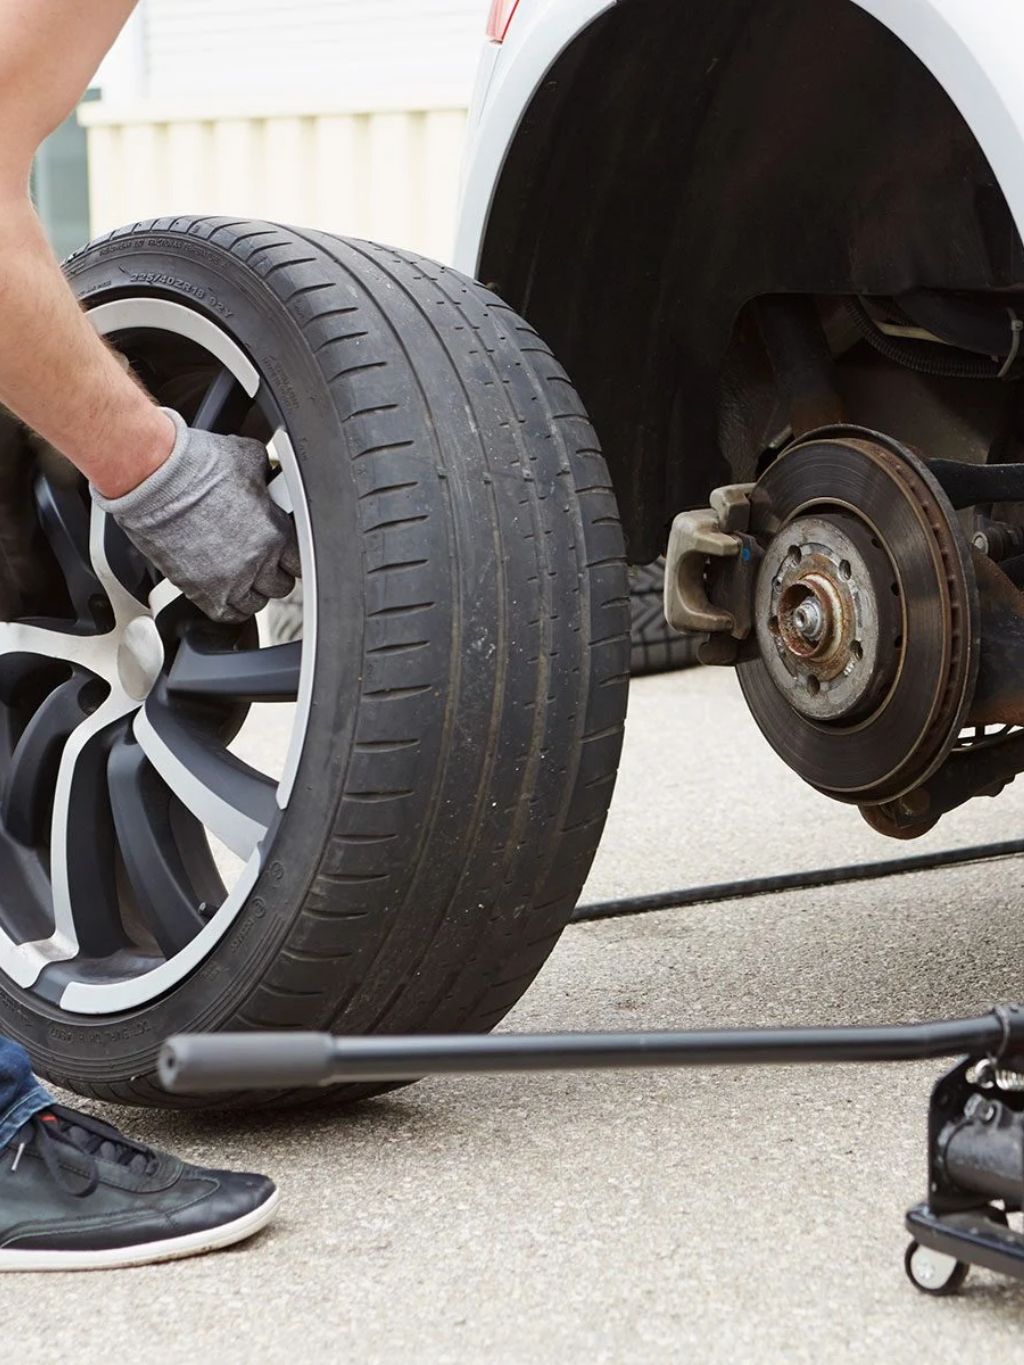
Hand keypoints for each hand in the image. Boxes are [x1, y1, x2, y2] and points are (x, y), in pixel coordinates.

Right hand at [93, 408, 300, 623]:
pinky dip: (229, 606)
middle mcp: (256, 561)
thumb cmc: (194, 465)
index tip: (283, 551)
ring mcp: (229, 580)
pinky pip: (227, 615)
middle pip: (281, 586)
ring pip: (256, 604)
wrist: (154, 479)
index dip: (292, 555)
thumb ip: (265, 475)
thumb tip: (268, 475)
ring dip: (252, 591)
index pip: (300, 561)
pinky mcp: (201, 592)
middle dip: (273, 572)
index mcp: (274, 532)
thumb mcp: (248, 458)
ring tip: (242, 575)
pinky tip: (226, 592)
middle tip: (260, 559)